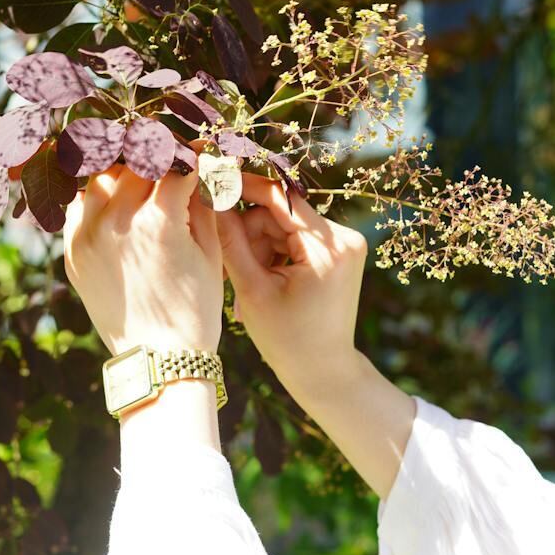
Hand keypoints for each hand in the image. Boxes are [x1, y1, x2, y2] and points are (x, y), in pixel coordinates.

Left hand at [63, 165, 222, 357]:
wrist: (158, 359)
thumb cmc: (195, 308)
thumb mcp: (210, 251)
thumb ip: (203, 200)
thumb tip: (203, 163)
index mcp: (158, 220)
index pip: (175, 163)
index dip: (192, 154)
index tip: (200, 150)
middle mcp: (116, 221)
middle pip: (137, 162)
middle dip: (159, 157)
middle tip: (172, 160)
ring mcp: (88, 236)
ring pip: (103, 177)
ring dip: (124, 173)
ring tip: (142, 180)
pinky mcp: (73, 251)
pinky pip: (79, 206)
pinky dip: (98, 198)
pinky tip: (116, 205)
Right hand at [216, 174, 367, 402]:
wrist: (323, 372)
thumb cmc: (286, 340)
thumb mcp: (252, 289)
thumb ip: (230, 240)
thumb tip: (210, 197)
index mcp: (329, 247)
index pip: (280, 198)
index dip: (243, 188)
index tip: (212, 181)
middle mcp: (345, 238)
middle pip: (281, 213)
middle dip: (250, 232)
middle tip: (232, 263)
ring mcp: (345, 245)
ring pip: (285, 225)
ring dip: (260, 245)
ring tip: (249, 280)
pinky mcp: (339, 253)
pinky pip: (296, 238)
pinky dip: (274, 253)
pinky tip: (263, 278)